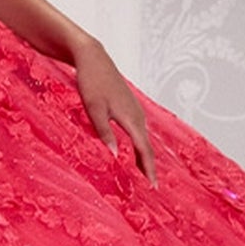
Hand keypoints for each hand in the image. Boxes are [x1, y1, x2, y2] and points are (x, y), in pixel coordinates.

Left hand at [74, 40, 157, 186]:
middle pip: (147, 147)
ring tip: (145, 176)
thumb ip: (104, 133)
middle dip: (150, 167)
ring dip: (145, 157)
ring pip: (144, 139)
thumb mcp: (94, 109)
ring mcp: (135, 110)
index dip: (149, 169)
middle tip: (152, 187)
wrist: (93, 58)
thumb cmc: (91, 82)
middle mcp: (138, 115)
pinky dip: (140, 145)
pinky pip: (139, 132)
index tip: (153, 186)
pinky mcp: (130, 107)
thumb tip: (116, 156)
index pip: (144, 150)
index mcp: (131, 118)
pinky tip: (136, 152)